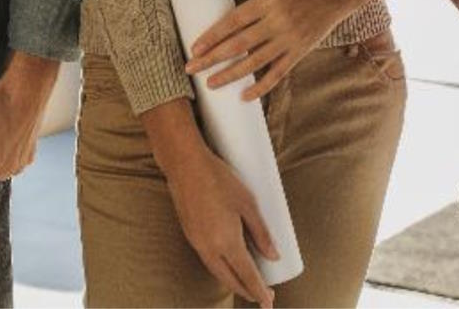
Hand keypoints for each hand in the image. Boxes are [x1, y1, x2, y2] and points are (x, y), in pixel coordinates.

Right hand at [143, 101, 278, 306]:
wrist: (184, 164)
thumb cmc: (219, 178)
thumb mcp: (247, 203)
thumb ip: (261, 232)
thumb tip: (274, 256)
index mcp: (226, 242)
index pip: (246, 276)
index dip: (260, 291)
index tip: (270, 302)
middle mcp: (209, 248)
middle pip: (230, 280)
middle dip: (248, 291)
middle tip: (264, 295)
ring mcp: (197, 242)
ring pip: (217, 272)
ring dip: (233, 282)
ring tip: (249, 283)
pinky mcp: (190, 234)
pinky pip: (208, 261)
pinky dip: (221, 269)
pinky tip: (229, 265)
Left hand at [186, 0, 388, 100]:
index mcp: (266, 2)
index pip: (233, 22)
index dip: (212, 36)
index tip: (194, 48)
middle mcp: (276, 23)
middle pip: (238, 45)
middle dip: (212, 58)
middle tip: (191, 69)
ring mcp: (288, 40)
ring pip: (255, 62)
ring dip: (231, 75)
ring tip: (211, 84)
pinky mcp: (299, 52)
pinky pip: (278, 73)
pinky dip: (262, 86)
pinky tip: (245, 96)